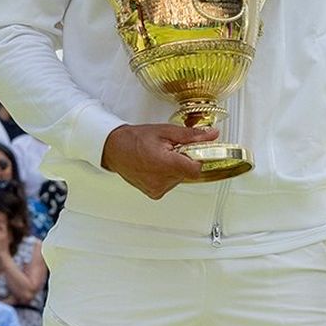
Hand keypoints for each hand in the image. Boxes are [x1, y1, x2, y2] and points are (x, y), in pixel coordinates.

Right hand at [101, 121, 221, 199]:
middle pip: (188, 172)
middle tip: (172, 149)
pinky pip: (171, 183)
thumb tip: (211, 135)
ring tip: (161, 157)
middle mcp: (162, 181)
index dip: (198, 158)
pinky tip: (156, 166)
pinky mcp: (154, 193)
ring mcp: (157, 189)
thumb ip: (191, 136)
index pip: (196, 169)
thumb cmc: (134, 139)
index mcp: (165, 164)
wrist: (114, 149)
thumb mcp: (165, 131)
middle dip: (185, 160)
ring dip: (176, 167)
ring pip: (180, 178)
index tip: (193, 150)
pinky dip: (168, 174)